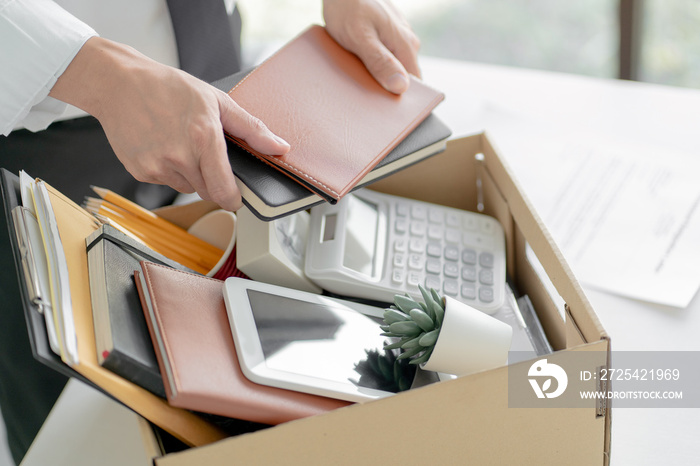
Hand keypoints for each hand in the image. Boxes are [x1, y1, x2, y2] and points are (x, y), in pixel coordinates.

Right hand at [49, 37, 289, 210]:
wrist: (118, 84)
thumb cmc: (168, 87)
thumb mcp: (216, 100)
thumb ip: (252, 129)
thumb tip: (280, 147)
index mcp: (204, 139)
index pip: (225, 192)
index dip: (234, 198)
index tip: (237, 196)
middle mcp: (180, 157)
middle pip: (208, 192)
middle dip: (212, 179)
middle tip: (203, 152)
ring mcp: (157, 167)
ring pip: (187, 187)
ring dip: (190, 174)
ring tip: (179, 143)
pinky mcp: (140, 172)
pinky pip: (165, 182)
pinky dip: (168, 170)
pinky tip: (161, 145)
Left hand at [323, 0, 420, 93]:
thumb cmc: (348, 7)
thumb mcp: (360, 38)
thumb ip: (380, 62)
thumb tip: (401, 87)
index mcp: (405, 45)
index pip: (414, 85)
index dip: (402, 102)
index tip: (385, 113)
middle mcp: (406, 42)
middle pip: (402, 79)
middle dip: (386, 92)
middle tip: (365, 102)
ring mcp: (397, 39)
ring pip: (392, 68)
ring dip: (376, 78)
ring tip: (357, 82)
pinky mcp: (385, 36)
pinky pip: (383, 58)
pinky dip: (371, 66)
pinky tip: (356, 67)